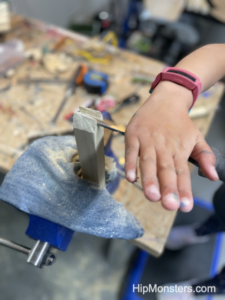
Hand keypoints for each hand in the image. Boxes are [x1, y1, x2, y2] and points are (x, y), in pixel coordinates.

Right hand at [125, 81, 218, 211]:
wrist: (166, 99)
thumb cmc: (180, 123)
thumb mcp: (197, 138)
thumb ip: (205, 157)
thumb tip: (214, 176)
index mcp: (179, 150)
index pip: (183, 173)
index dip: (184, 190)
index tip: (185, 206)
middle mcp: (164, 147)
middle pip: (166, 170)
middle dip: (167, 188)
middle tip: (169, 205)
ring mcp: (148, 141)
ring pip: (148, 162)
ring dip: (150, 179)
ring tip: (152, 196)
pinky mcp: (134, 135)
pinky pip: (131, 151)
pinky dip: (130, 164)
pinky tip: (130, 177)